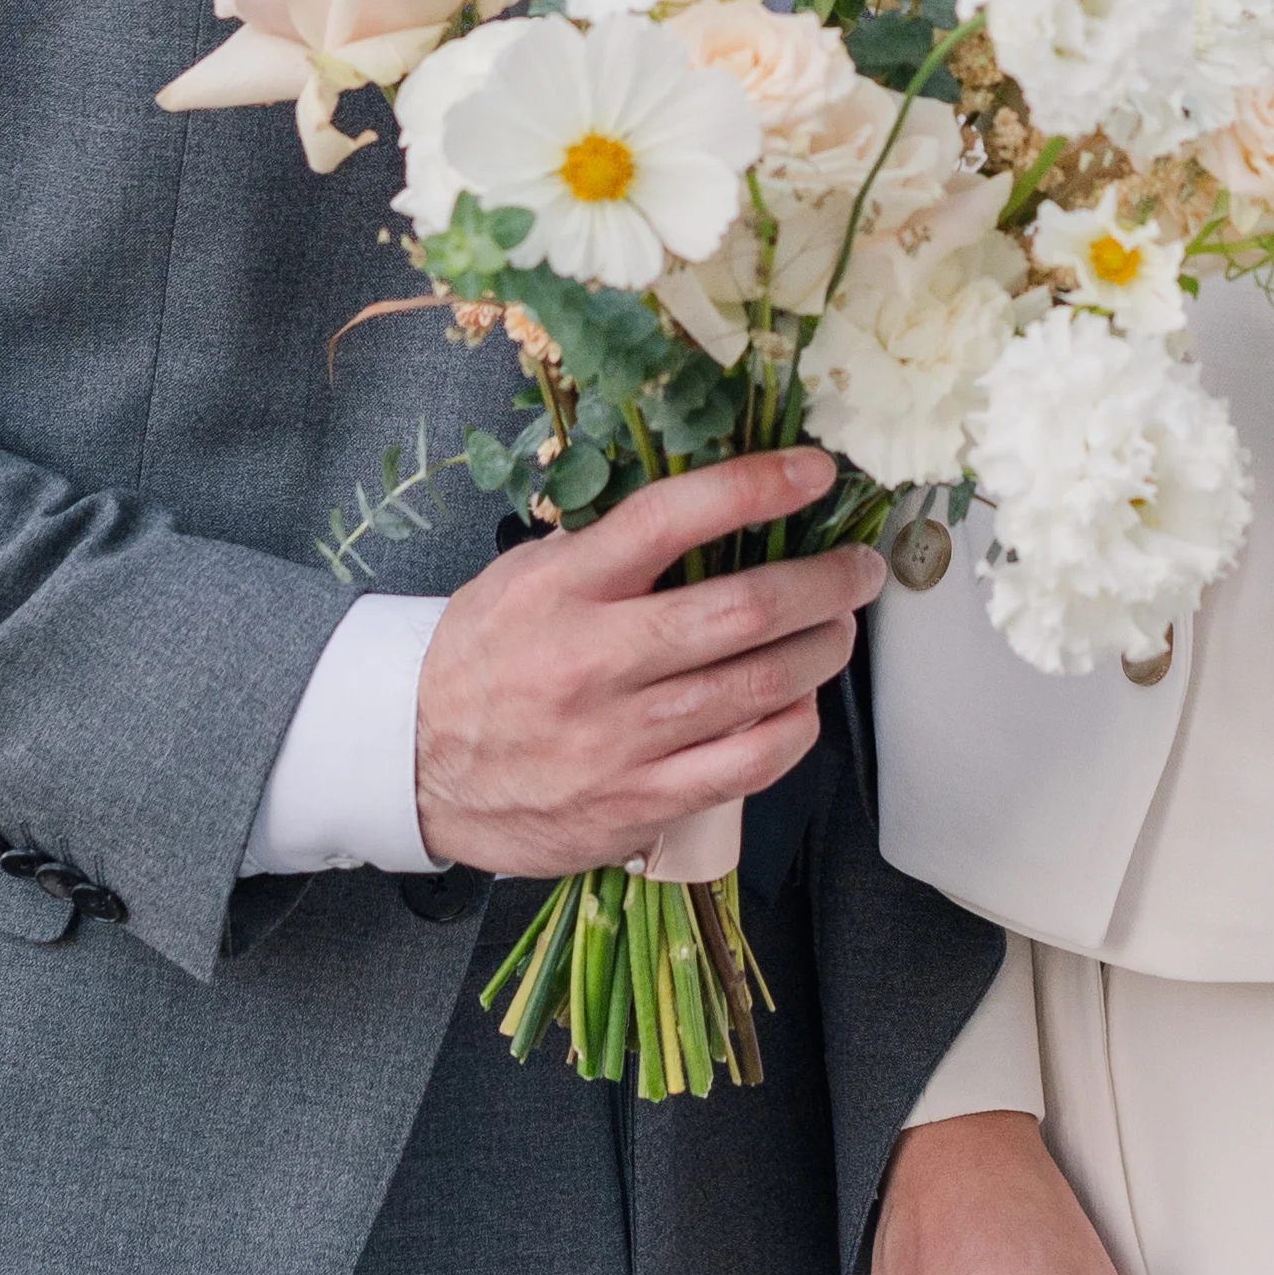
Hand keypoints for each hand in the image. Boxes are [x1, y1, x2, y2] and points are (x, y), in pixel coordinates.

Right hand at [416, 450, 881, 877]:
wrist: (415, 765)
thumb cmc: (482, 659)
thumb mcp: (524, 578)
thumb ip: (607, 548)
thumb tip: (709, 508)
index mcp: (566, 588)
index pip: (672, 518)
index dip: (755, 486)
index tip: (814, 472)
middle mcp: (597, 660)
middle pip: (742, 609)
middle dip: (824, 581)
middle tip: (858, 569)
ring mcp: (622, 738)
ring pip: (760, 687)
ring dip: (821, 651)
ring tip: (838, 630)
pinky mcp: (639, 802)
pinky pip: (748, 764)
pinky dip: (793, 727)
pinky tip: (800, 705)